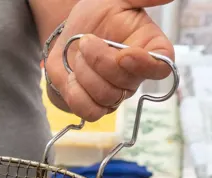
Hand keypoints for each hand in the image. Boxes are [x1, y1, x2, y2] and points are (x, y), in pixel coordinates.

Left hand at [46, 0, 174, 121]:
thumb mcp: (119, 0)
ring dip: (85, 75)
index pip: (161, 66)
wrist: (70, 35)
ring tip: (78, 57)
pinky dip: (76, 95)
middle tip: (86, 41)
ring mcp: (115, 94)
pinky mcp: (94, 106)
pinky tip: (72, 78)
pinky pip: (90, 112)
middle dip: (100, 61)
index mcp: (149, 48)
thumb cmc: (98, 16)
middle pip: (127, 83)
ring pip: (107, 98)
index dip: (144, 65)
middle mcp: (135, 75)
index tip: (124, 54)